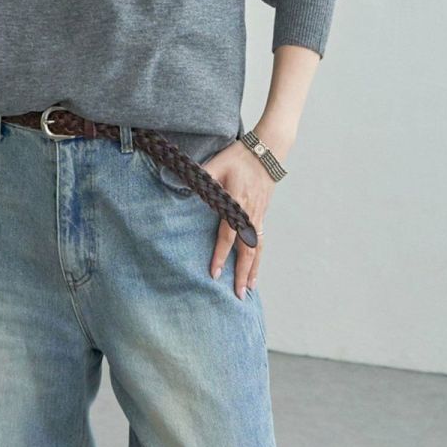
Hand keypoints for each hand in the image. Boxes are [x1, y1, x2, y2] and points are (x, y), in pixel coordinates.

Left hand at [201, 140, 275, 297]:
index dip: (220, 255)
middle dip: (243, 274)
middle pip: (248, 251)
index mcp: (236, 204)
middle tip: (239, 295)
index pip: (227, 235)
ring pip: (257, 249)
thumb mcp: (215, 164)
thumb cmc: (238, 156)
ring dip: (254, 270)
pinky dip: (258, 258)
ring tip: (250, 289)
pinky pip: (261, 242)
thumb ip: (200, 178)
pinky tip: (255, 270)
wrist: (267, 151)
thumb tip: (180, 188)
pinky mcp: (261, 216)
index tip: (214, 273)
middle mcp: (249, 214)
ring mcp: (258, 216)